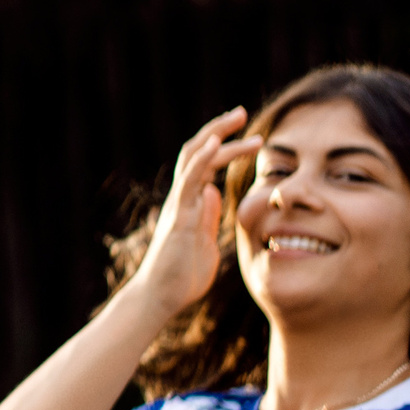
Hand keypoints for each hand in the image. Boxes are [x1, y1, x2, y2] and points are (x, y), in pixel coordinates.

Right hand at [132, 107, 263, 320]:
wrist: (162, 297)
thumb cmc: (182, 275)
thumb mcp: (205, 240)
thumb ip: (208, 216)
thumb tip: (214, 193)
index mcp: (192, 202)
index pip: (206, 164)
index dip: (225, 145)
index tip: (248, 133)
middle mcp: (183, 196)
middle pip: (198, 151)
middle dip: (220, 129)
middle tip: (242, 112)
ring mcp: (179, 203)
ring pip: (194, 158)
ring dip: (217, 135)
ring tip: (238, 118)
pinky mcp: (179, 214)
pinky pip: (190, 180)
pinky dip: (202, 158)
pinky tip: (216, 142)